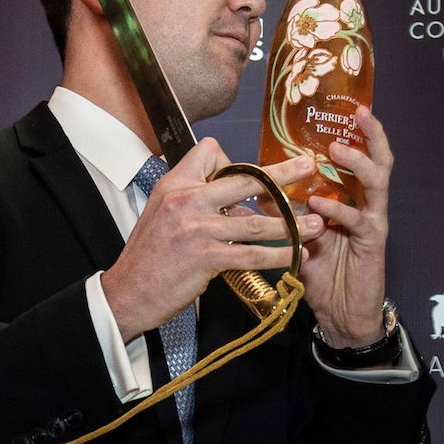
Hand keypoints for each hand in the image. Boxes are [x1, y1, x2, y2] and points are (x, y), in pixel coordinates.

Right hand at [101, 137, 320, 341]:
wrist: (127, 292)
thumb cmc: (150, 254)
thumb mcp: (164, 212)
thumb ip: (198, 199)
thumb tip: (238, 201)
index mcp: (176, 184)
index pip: (210, 152)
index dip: (232, 160)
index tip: (246, 178)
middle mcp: (187, 200)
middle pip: (245, 179)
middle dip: (282, 174)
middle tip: (309, 166)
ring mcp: (197, 229)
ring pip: (255, 221)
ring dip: (290, 223)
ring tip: (316, 223)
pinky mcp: (205, 258)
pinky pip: (251, 254)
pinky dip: (277, 254)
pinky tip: (296, 254)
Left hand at [300, 106, 391, 347]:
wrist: (342, 315)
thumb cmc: (323, 274)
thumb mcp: (298, 238)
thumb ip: (283, 214)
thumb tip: (253, 193)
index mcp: (350, 198)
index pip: (357, 157)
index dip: (354, 132)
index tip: (342, 108)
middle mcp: (365, 203)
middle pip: (378, 160)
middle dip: (371, 134)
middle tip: (358, 113)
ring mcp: (372, 220)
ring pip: (377, 181)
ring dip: (357, 163)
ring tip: (338, 150)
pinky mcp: (373, 241)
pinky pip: (360, 218)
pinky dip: (339, 209)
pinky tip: (322, 205)